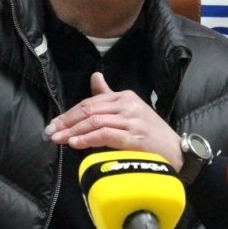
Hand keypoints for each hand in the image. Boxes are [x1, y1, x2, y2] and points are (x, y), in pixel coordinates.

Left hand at [44, 72, 182, 168]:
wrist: (177, 151)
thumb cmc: (151, 134)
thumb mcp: (130, 110)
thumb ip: (109, 96)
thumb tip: (95, 77)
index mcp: (125, 96)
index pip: (91, 102)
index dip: (69, 113)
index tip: (54, 124)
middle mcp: (127, 105)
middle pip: (89, 110)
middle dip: (67, 121)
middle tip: (50, 132)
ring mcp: (132, 120)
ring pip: (94, 121)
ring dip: (73, 131)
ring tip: (58, 139)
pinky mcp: (134, 137)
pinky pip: (105, 134)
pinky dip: (88, 138)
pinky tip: (75, 143)